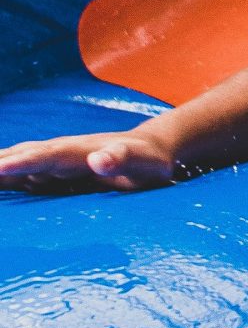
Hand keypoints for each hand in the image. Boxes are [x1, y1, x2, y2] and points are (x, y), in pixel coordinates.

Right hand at [0, 124, 178, 191]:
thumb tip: (98, 159)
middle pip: (23, 156)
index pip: (45, 156)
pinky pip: (25, 174)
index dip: (21, 162)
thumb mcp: (143, 162)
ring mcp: (58, 163)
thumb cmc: (150, 160)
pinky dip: (6, 176)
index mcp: (80, 151)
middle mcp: (63, 153)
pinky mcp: (57, 174)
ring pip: (20, 163)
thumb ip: (121, 159)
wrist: (153, 150)